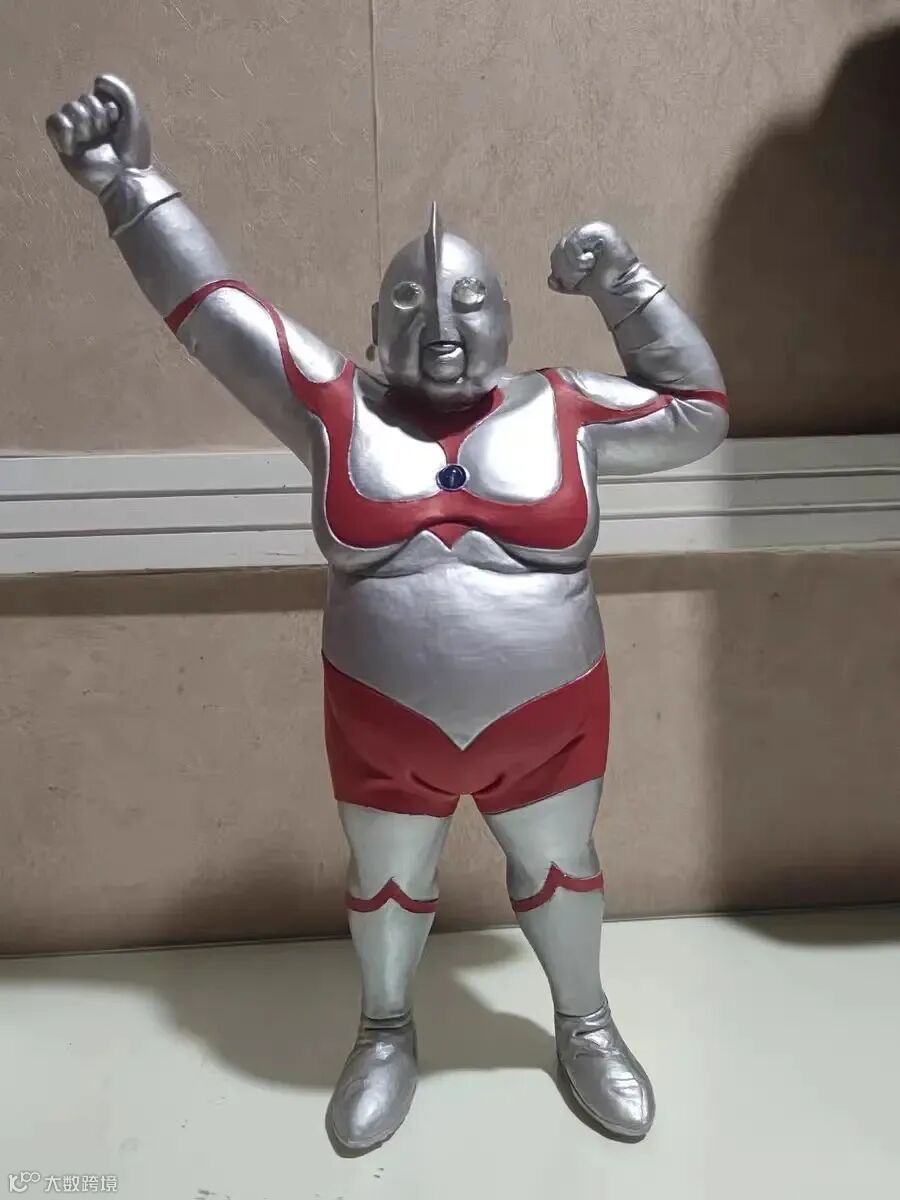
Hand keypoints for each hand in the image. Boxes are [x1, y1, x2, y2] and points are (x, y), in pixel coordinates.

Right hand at [46, 74, 150, 194]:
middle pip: (80, 100)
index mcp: (105, 116)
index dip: (107, 107)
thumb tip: (96, 81)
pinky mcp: (64, 146)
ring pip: (68, 109)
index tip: (118, 123)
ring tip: (93, 140)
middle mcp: (89, 124)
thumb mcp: (134, 114)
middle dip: (96, 116)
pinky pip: (52, 122)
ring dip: (84, 123)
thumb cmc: (132, 150)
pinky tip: (75, 143)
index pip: (95, 93)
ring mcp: (76, 135)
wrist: (125, 177)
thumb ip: (120, 90)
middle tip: (106, 136)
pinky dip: (63, 129)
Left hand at [548, 222, 638, 295]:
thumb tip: (550, 280)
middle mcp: (585, 232)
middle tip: (585, 273)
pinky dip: (579, 260)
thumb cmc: (604, 284)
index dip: (562, 270)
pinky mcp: (598, 230)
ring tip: (589, 268)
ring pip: (563, 247)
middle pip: (558, 250)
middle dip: (568, 270)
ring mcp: (592, 229)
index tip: (579, 278)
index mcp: (579, 241)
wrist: (621, 288)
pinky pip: (572, 244)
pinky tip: (592, 262)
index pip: (557, 254)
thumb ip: (562, 279)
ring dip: (574, 266)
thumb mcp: (577, 282)